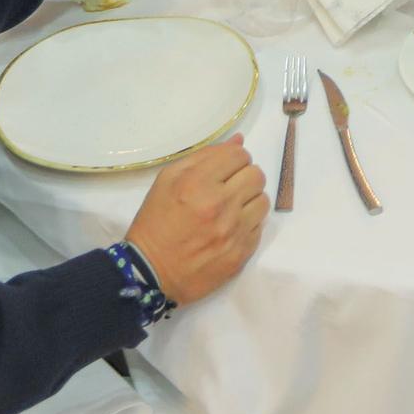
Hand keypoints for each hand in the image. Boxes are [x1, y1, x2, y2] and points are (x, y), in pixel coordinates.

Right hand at [123, 135, 269, 305]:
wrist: (150, 272)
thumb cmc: (156, 222)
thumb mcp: (167, 180)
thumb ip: (204, 157)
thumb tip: (239, 141)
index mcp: (198, 183)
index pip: (239, 155)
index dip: (232, 159)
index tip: (224, 170)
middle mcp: (220, 205)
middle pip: (256, 175)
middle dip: (244, 177)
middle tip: (228, 188)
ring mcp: (234, 231)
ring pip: (263, 199)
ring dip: (249, 200)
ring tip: (231, 209)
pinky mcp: (241, 253)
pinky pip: (260, 226)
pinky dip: (248, 224)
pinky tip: (230, 228)